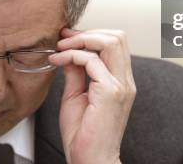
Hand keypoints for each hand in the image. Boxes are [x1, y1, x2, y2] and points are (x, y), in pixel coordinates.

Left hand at [48, 28, 135, 163]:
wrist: (90, 161)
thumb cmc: (83, 136)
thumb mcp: (75, 96)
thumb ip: (76, 73)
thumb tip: (70, 53)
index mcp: (120, 81)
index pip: (115, 43)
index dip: (91, 34)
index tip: (67, 37)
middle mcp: (125, 81)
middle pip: (117, 36)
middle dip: (88, 32)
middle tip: (64, 38)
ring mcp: (120, 86)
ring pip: (111, 42)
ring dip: (82, 39)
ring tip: (62, 47)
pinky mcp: (110, 92)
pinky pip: (92, 61)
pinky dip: (72, 55)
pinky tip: (58, 61)